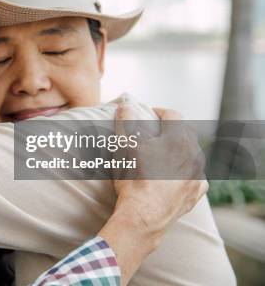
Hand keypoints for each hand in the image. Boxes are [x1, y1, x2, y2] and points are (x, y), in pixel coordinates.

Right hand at [113, 105, 206, 235]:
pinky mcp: (196, 192)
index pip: (172, 115)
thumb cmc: (133, 180)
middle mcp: (193, 155)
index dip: (159, 111)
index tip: (149, 113)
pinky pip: (196, 176)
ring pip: (193, 154)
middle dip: (171, 130)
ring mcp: (197, 175)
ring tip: (163, 155)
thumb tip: (126, 105)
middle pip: (186, 133)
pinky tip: (176, 176)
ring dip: (180, 150)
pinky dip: (187, 172)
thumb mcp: (125, 147)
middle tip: (154, 133)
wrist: (144, 216)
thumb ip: (126, 121)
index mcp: (177, 140)